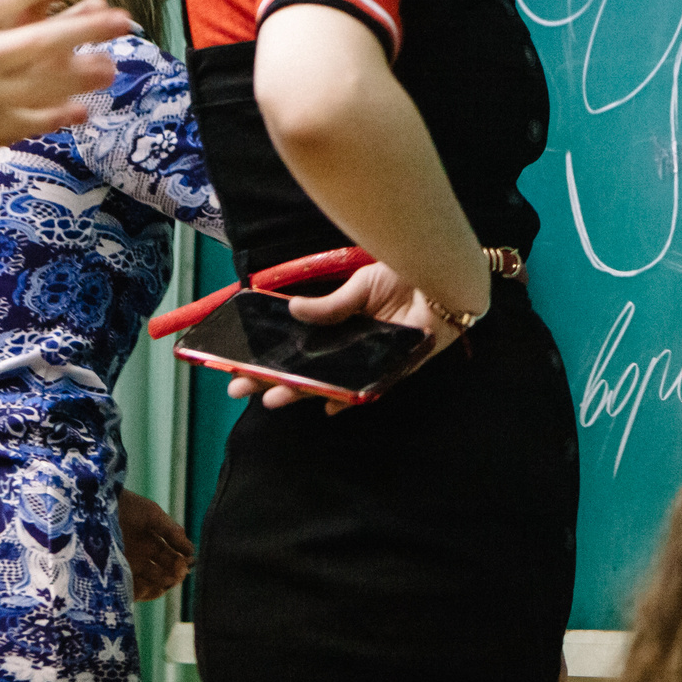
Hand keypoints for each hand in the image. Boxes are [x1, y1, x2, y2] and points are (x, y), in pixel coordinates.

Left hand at [117, 487, 195, 601]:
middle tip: (180, 572)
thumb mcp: (151, 514)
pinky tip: (150, 585)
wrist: (92, 505)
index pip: (172, 561)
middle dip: (175, 575)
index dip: (182, 563)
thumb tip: (191, 551)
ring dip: (162, 585)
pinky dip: (143, 592)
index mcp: (150, 544)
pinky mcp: (112, 576)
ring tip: (168, 579)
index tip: (187, 562)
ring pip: (150, 586)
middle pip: (163, 575)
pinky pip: (131, 591)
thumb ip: (171, 531)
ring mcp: (126, 568)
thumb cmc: (122, 505)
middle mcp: (139, 559)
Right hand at [224, 259, 463, 416]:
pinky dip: (349, 397)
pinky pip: (368, 387)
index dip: (271, 356)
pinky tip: (329, 407)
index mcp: (341, 324)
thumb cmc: (403, 275)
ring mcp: (370, 359)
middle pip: (306, 369)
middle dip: (273, 378)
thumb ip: (329, 307)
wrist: (441, 275)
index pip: (298, 346)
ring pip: (328, 381)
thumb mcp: (359, 286)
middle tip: (239, 388)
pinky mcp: (393, 367)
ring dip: (302, 391)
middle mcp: (352, 345)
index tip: (240, 364)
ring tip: (272, 399)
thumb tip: (292, 311)